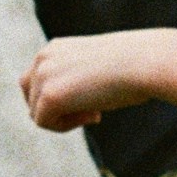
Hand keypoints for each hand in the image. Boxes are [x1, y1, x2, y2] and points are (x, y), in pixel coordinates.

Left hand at [21, 31, 168, 131]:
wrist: (145, 62)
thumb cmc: (133, 67)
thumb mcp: (97, 70)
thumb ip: (75, 82)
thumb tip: (63, 109)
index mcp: (54, 49)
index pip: (38, 81)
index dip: (62, 98)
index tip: (91, 100)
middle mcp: (43, 58)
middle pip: (30, 96)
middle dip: (56, 109)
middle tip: (90, 110)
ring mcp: (44, 75)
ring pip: (37, 112)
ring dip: (63, 119)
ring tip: (95, 112)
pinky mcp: (49, 96)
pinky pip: (44, 123)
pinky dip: (65, 127)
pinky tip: (94, 115)